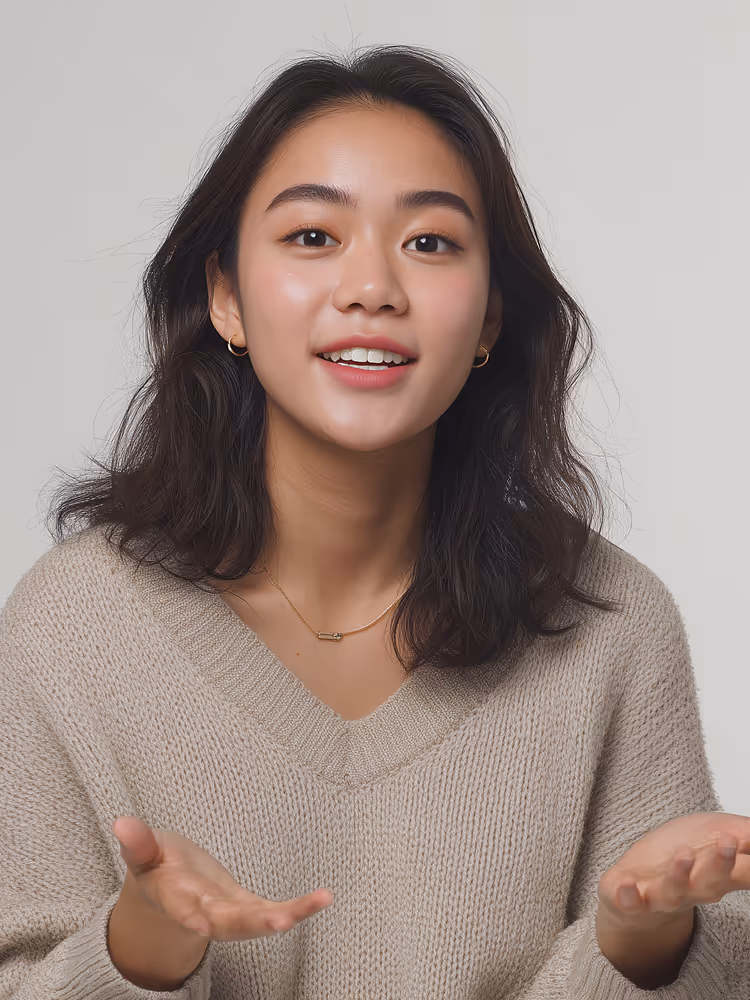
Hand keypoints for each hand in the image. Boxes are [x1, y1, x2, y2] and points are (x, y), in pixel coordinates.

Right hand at [113, 815, 333, 939]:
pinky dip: (300, 907)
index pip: (180, 908)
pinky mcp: (247, 908)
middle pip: (227, 922)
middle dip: (253, 922)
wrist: (169, 893)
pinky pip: (275, 911)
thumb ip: (138, 844)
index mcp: (174, 897)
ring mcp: (229, 913)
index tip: (199, 923)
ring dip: (285, 915)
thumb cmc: (156, 869)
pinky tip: (324, 898)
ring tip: (315, 904)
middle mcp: (204, 911)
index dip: (189, 915)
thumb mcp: (144, 855)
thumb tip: (122, 823)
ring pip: (256, 920)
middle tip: (278, 921)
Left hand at [597, 811, 749, 929]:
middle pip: (710, 882)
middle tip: (728, 842)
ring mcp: (659, 897)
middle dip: (721, 864)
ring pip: (673, 891)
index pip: (739, 871)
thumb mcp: (714, 844)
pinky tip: (628, 886)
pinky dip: (628, 896)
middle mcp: (691, 891)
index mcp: (714, 878)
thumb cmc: (685, 866)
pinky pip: (629, 902)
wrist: (640, 898)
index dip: (740, 858)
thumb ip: (745, 837)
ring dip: (679, 875)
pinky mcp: (629, 900)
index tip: (739, 840)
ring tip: (684, 855)